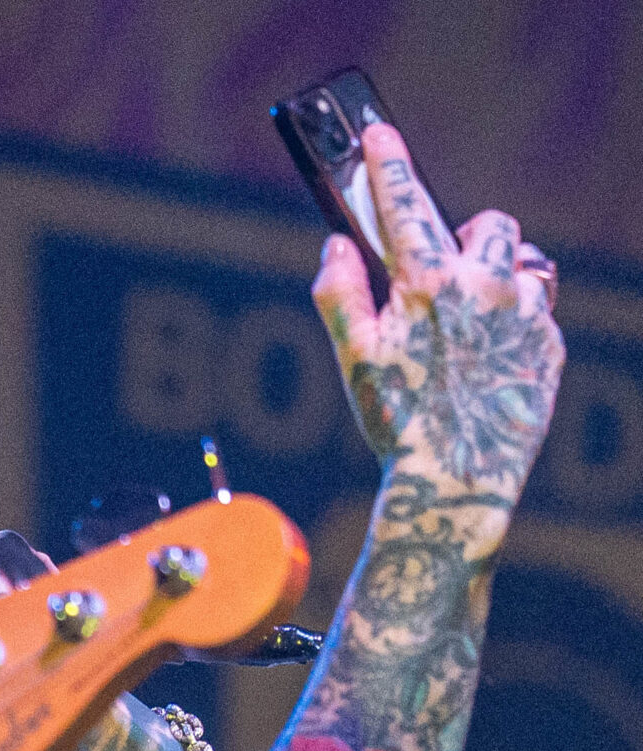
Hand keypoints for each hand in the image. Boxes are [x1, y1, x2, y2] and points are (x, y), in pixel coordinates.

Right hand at [320, 122, 563, 502]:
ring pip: (523, 263)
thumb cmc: (397, 423)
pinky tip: (489, 359)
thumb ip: (338, 295)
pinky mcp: (550, 347)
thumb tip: (334, 248)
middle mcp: (485, 286)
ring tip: (475, 314)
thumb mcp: (353, 360)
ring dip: (499, 274)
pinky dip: (514, 323)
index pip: (405, 204)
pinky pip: (538, 314)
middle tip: (442, 269)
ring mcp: (525, 315)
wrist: (458, 479)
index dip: (387, 165)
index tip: (377, 136)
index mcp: (428, 284)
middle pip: (486, 225)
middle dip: (465, 236)